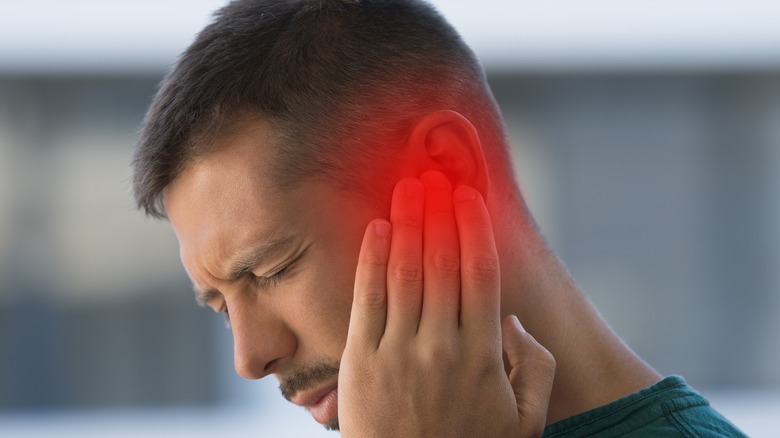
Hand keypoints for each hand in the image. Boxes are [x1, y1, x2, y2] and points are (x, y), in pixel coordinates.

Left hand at [338, 170, 554, 436]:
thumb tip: (514, 320)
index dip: (474, 229)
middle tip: (433, 175)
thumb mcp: (525, 420)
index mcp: (484, 354)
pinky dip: (372, 260)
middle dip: (437, 213)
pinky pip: (367, 299)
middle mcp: (441, 345)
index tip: (469, 196)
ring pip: (405, 272)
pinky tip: (377, 229)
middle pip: (441, 262)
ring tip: (407, 187)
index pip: (480, 274)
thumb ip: (534, 367)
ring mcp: (398, 351)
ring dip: (407, 223)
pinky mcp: (362, 360)